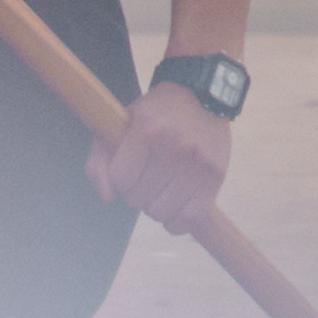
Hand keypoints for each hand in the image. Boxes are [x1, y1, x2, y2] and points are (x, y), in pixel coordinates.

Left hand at [89, 82, 234, 234]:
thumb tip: (108, 197)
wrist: (202, 96)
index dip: (121, 179)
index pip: (121, 180)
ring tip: (162, 189)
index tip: (129, 168)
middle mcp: (175, 146)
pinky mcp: (216, 175)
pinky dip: (177, 222)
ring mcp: (198, 162)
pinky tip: (176, 208)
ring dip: (156, 206)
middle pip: (139, 199)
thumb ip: (100, 161)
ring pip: (161, 212)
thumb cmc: (154, 115)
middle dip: (137, 192)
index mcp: (147, 130)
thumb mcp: (119, 125)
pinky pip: (190, 218)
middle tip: (148, 176)